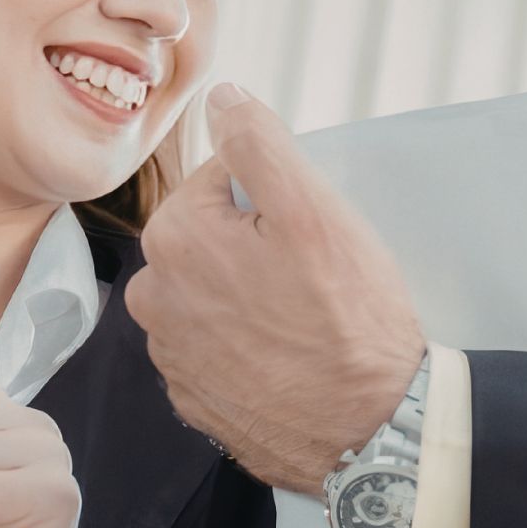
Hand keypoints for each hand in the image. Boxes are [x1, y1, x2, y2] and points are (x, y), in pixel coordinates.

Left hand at [128, 83, 425, 492]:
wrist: (372, 430)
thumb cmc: (347, 319)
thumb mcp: (314, 210)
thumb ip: (259, 142)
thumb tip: (222, 97)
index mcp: (173, 239)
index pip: (222, 180)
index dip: (274, 197)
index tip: (307, 232)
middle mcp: (154, 299)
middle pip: (213, 236)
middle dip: (258, 243)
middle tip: (313, 275)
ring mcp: (172, 357)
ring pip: (216, 291)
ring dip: (252, 294)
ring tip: (305, 318)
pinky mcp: (195, 400)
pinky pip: (219, 345)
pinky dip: (249, 344)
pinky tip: (289, 355)